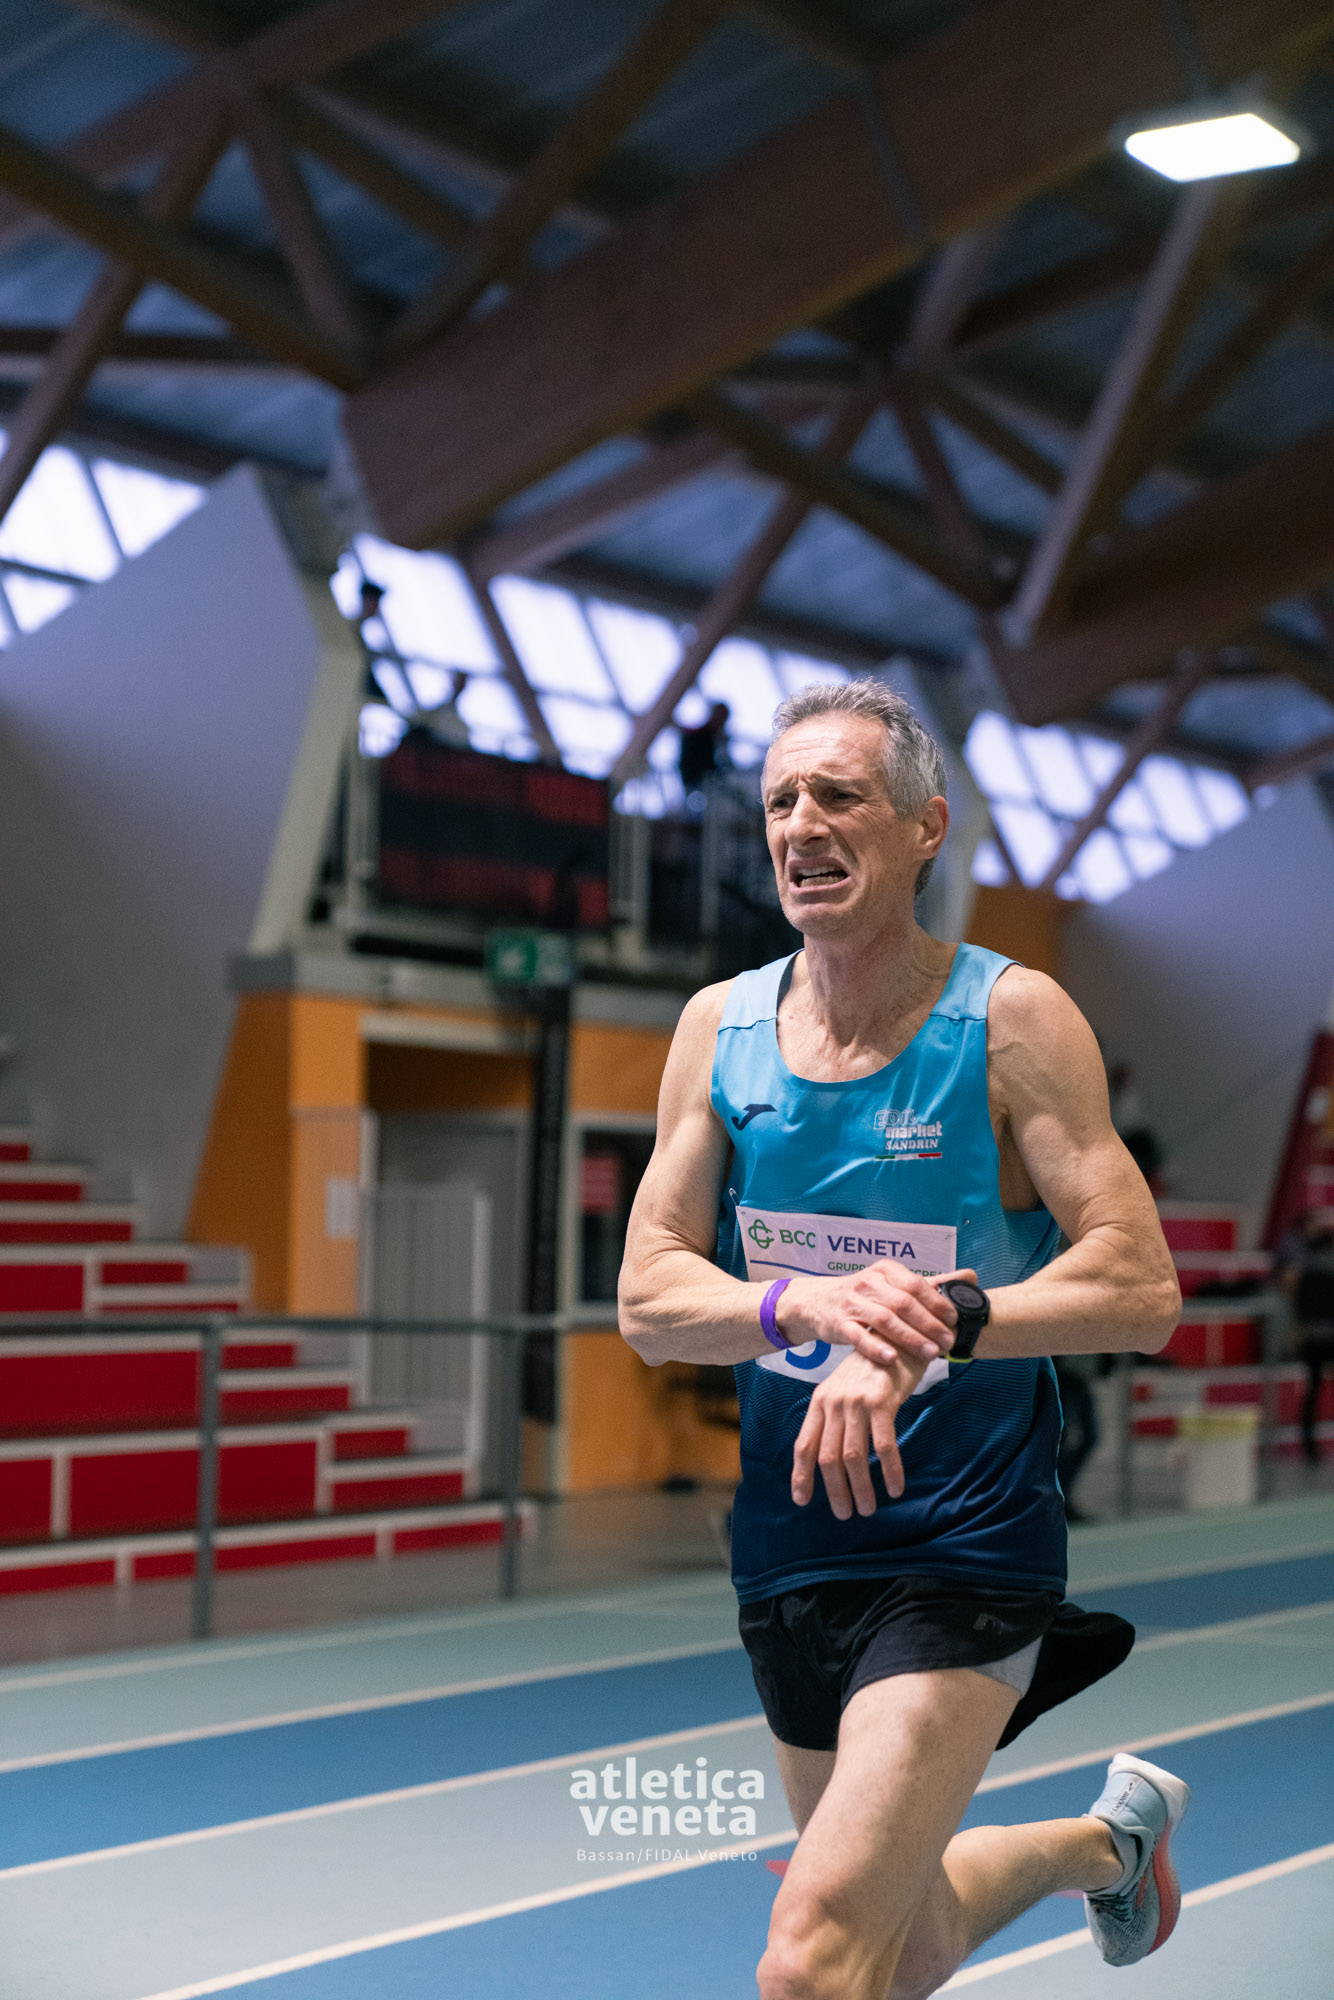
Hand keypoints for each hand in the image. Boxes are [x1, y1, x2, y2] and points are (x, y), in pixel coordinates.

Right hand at [779, 1258, 963, 1370]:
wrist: (817, 1302)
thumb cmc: (864, 1296)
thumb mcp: (893, 1284)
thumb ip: (930, 1285)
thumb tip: (971, 1276)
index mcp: (886, 1271)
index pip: (916, 1285)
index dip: (937, 1303)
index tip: (954, 1321)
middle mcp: (868, 1283)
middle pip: (903, 1303)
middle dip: (928, 1324)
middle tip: (947, 1342)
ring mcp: (851, 1303)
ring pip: (884, 1320)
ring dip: (909, 1338)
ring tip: (929, 1354)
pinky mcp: (838, 1323)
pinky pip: (858, 1336)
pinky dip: (876, 1347)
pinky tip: (892, 1358)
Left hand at [791, 1348, 924, 1516]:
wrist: (897, 1336)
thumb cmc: (873, 1370)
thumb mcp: (844, 1390)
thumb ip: (834, 1418)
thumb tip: (831, 1459)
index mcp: (820, 1402)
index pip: (803, 1445)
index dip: (801, 1475)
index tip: (802, 1501)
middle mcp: (833, 1403)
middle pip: (827, 1457)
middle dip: (835, 1490)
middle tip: (845, 1514)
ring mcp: (856, 1402)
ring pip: (853, 1457)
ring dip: (861, 1488)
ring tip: (869, 1509)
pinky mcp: (881, 1402)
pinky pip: (885, 1446)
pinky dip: (890, 1471)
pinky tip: (895, 1488)